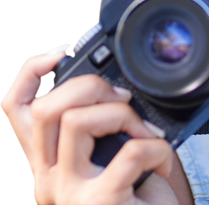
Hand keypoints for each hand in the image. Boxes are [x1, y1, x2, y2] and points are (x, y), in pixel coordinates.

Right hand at [1, 44, 177, 204]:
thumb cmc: (132, 194)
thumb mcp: (107, 153)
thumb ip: (96, 124)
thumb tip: (114, 82)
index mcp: (44, 160)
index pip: (13, 107)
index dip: (30, 70)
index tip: (62, 50)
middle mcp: (44, 178)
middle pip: (45, 107)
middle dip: (91, 86)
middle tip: (124, 99)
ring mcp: (68, 193)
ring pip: (79, 120)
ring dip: (126, 115)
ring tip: (146, 134)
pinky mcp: (98, 202)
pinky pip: (130, 150)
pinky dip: (157, 147)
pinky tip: (163, 161)